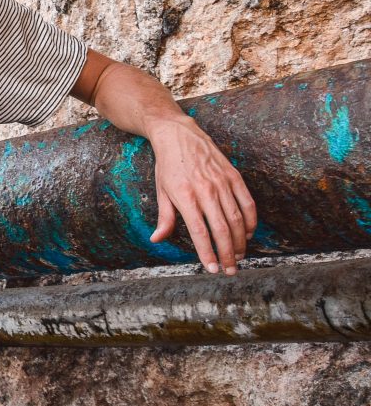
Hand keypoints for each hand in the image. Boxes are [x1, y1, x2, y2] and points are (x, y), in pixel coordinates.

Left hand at [147, 116, 257, 274]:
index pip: (200, 232)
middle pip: (222, 229)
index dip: (207, 252)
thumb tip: (156, 239)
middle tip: (229, 270)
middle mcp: (206, 191)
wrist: (178, 134)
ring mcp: (222, 183)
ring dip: (240, 241)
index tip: (212, 269)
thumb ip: (164, 218)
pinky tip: (247, 233)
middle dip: (227, 254)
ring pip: (237, 219)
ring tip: (238, 256)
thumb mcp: (161, 191)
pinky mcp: (234, 176)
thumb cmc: (168, 166)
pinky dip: (250, 220)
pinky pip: (247, 202)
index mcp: (185, 197)